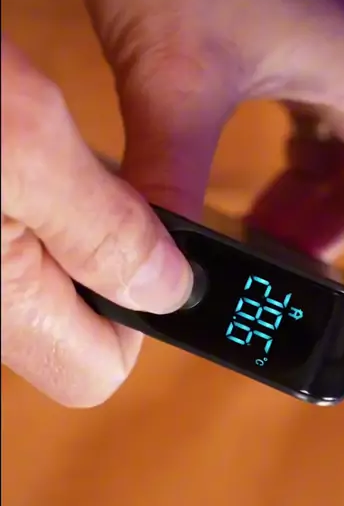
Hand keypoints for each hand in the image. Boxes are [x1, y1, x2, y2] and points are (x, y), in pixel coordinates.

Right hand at [1, 38, 192, 405]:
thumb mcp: (25, 135)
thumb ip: (102, 228)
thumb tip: (166, 291)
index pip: (94, 369)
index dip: (139, 314)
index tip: (149, 240)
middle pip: (64, 331)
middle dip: (96, 262)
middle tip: (91, 179)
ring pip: (35, 285)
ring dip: (61, 228)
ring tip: (42, 152)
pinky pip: (9, 249)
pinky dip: (26, 207)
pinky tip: (13, 149)